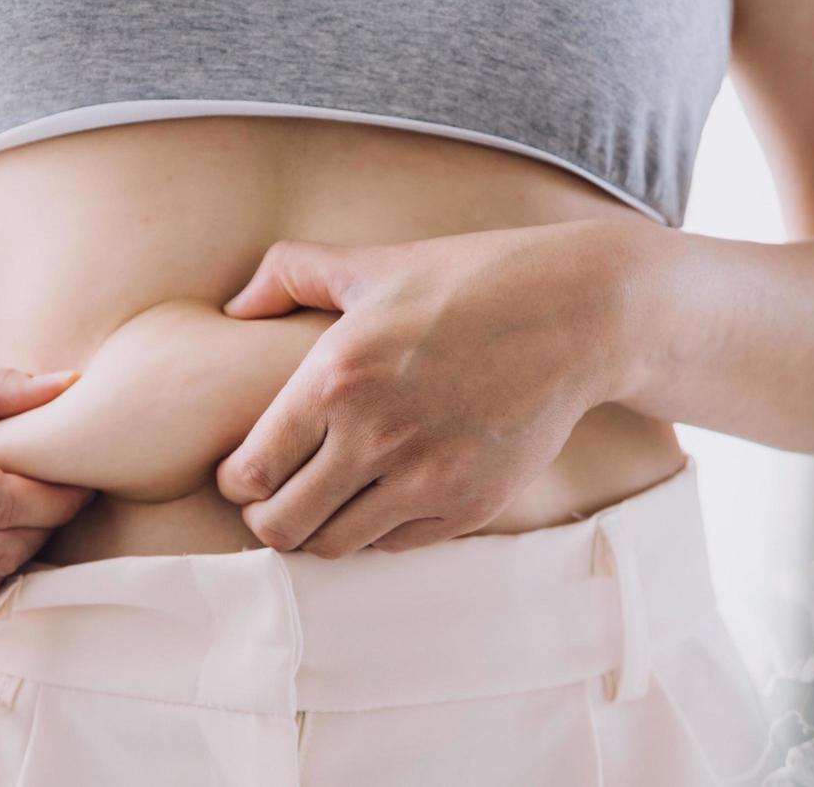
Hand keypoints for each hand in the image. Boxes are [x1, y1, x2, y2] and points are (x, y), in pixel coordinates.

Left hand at [215, 224, 642, 556]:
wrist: (578, 315)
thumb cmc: (472, 281)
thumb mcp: (376, 265)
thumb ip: (291, 273)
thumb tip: (235, 306)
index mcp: (335, 379)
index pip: (248, 473)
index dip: (237, 480)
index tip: (251, 469)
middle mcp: (375, 439)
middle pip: (279, 527)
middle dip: (268, 517)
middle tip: (280, 497)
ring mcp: (426, 480)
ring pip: (333, 547)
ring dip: (321, 531)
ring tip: (329, 501)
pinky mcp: (470, 506)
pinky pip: (395, 545)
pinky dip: (379, 529)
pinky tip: (386, 494)